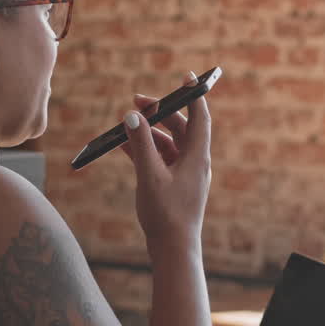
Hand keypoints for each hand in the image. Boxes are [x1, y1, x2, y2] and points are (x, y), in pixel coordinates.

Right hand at [120, 70, 211, 258]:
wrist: (173, 249)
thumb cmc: (166, 214)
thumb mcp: (149, 175)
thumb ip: (141, 144)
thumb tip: (133, 116)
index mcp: (197, 156)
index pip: (199, 116)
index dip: (193, 94)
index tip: (186, 76)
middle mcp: (195, 162)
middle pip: (181, 127)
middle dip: (160, 112)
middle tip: (136, 103)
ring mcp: (185, 174)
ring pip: (168, 143)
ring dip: (149, 132)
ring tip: (125, 126)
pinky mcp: (174, 185)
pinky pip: (161, 159)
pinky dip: (146, 150)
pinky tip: (125, 146)